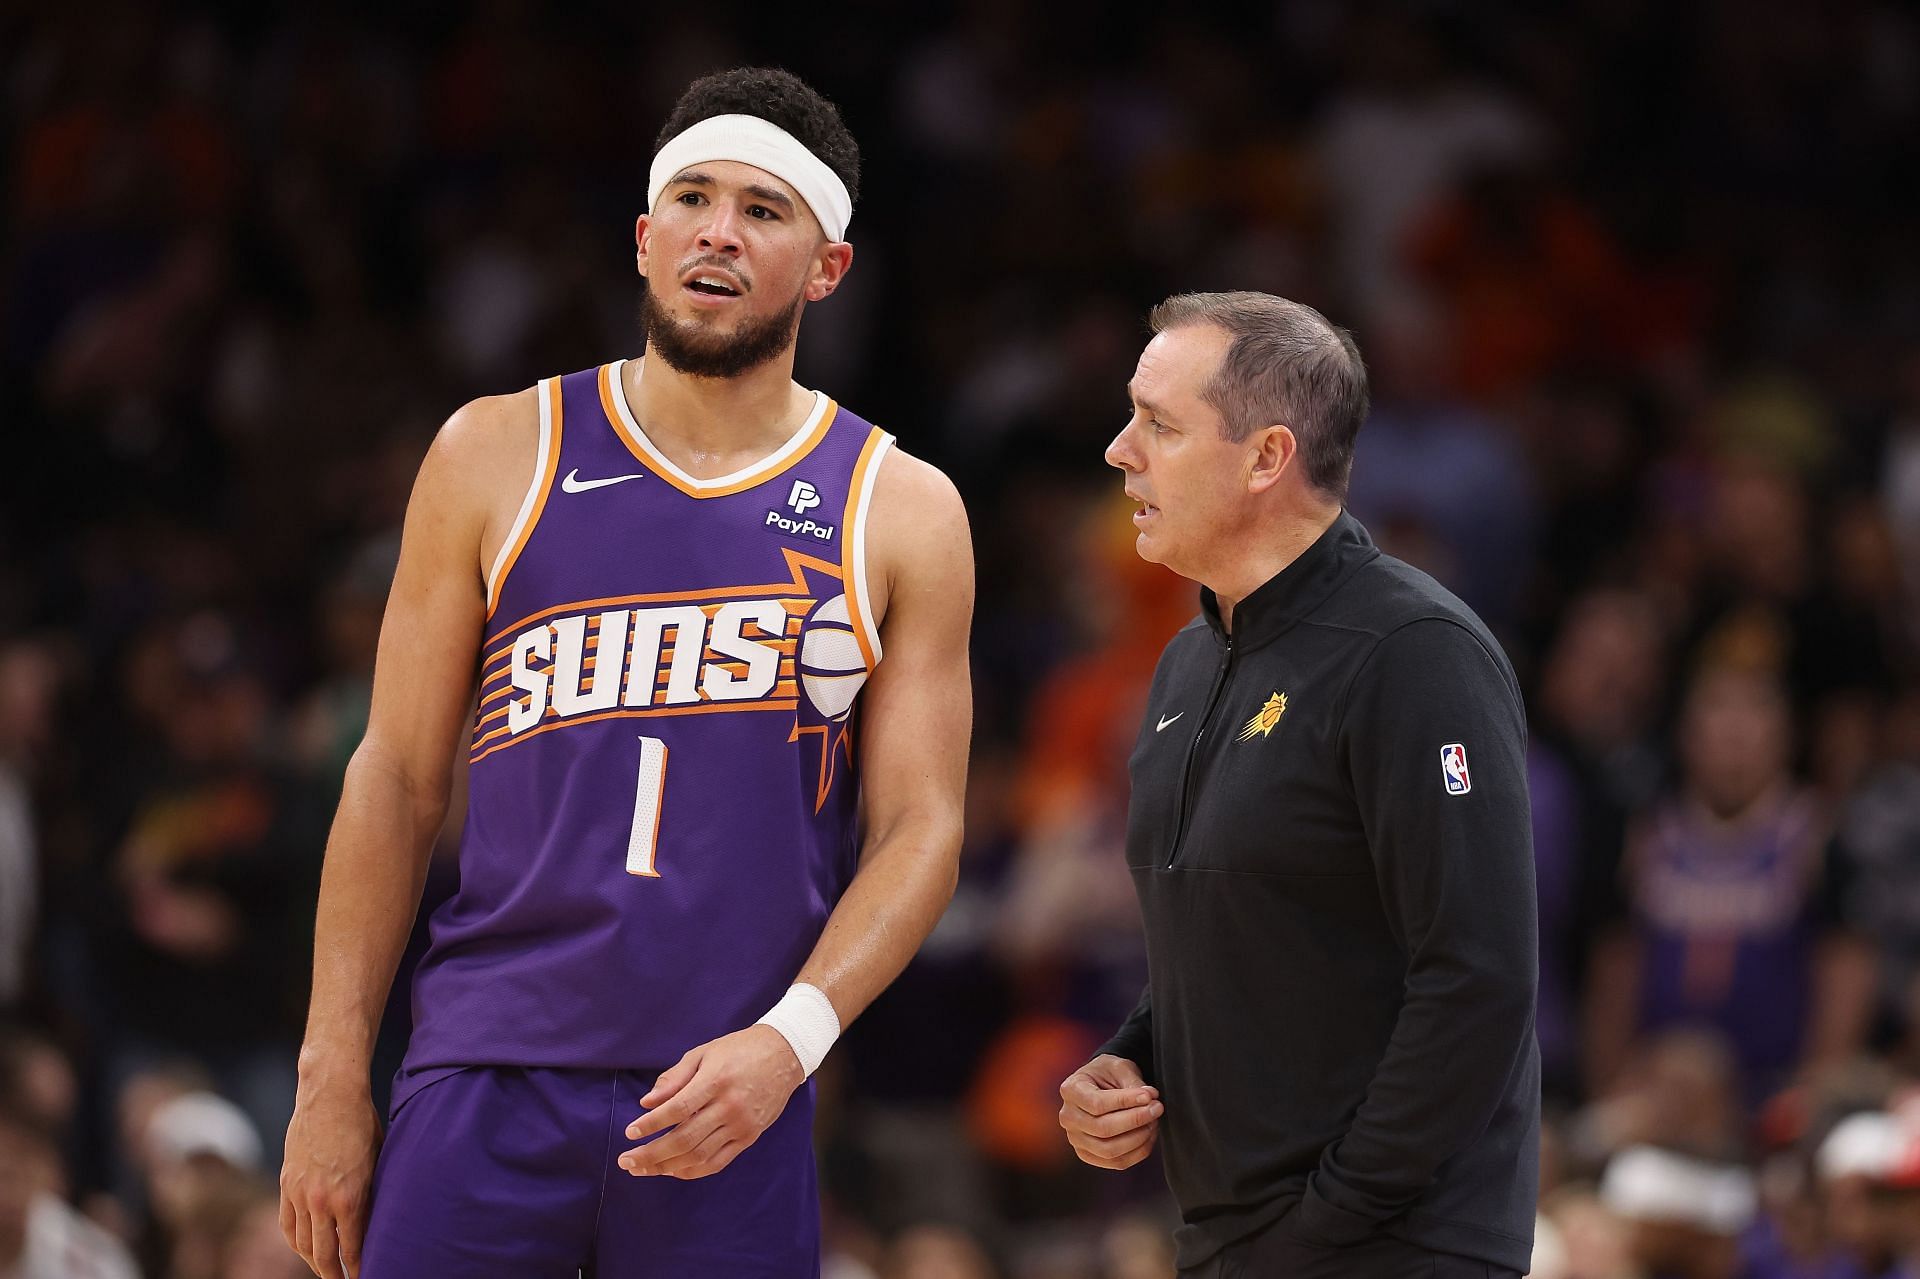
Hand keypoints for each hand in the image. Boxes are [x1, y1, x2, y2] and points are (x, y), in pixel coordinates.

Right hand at [279, 1080, 380, 1278]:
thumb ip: (374, 1193)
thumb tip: (378, 1219)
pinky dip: (296, 1242)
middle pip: (324, 1254)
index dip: (359, 1268)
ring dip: (314, 1262)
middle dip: (335, 1275)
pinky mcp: (286, 1184)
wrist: (330, 1095)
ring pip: (303, 1244)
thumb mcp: (379, 1160)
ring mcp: (300, 1194)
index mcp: (350, 1196)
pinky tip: (305, 1249)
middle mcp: (321, 1200)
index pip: (352, 1247)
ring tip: (326, 1272)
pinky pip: (287, 1224)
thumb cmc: (363, 1123)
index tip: (366, 1276)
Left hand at [619, 1025, 804, 1179]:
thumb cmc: (739, 1050)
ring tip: (641, 1168)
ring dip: (666, 1167)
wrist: (784, 1055)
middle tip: (626, 1160)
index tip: (630, 1132)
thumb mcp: (704, 1053)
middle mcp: (730, 1106)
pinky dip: (692, 1170)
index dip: (651, 1124)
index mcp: (716, 1081)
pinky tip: (671, 1170)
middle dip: (651, 1154)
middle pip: (685, 1139)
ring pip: (698, 1156)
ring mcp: (741, 1125)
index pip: (678, 1109)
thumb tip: (646, 1103)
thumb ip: (674, 1078)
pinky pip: (717, 1162)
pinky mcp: (749, 1137)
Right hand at [1059, 1054, 1161, 1169]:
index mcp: (1071, 1090)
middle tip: (1157, 1108)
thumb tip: (1150, 1099)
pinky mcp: (1089, 1155)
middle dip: (1136, 1120)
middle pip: (1102, 1129)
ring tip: (1154, 1121)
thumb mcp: (1119, 1068)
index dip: (1126, 1102)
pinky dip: (1138, 1152)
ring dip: (1139, 1138)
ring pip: (1110, 1150)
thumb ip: (1133, 1083)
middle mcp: (1068, 1117)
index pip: (1097, 1104)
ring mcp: (1076, 1139)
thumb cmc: (1108, 1073)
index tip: (1150, 1096)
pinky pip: (1117, 1162)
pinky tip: (1149, 1135)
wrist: (1099, 1084)